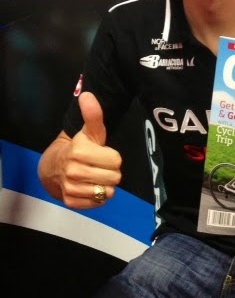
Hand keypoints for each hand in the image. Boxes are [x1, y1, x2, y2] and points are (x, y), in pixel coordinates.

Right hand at [57, 92, 121, 208]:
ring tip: (94, 176)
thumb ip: (92, 115)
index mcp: (79, 151)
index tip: (101, 154)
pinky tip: (89, 187)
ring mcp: (71, 188)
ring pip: (108, 192)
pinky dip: (97, 197)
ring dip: (105, 185)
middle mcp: (74, 171)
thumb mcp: (89, 131)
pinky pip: (98, 203)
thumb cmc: (79, 148)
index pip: (116, 160)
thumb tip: (87, 94)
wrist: (54, 168)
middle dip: (111, 172)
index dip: (112, 157)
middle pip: (115, 177)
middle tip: (99, 166)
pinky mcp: (71, 202)